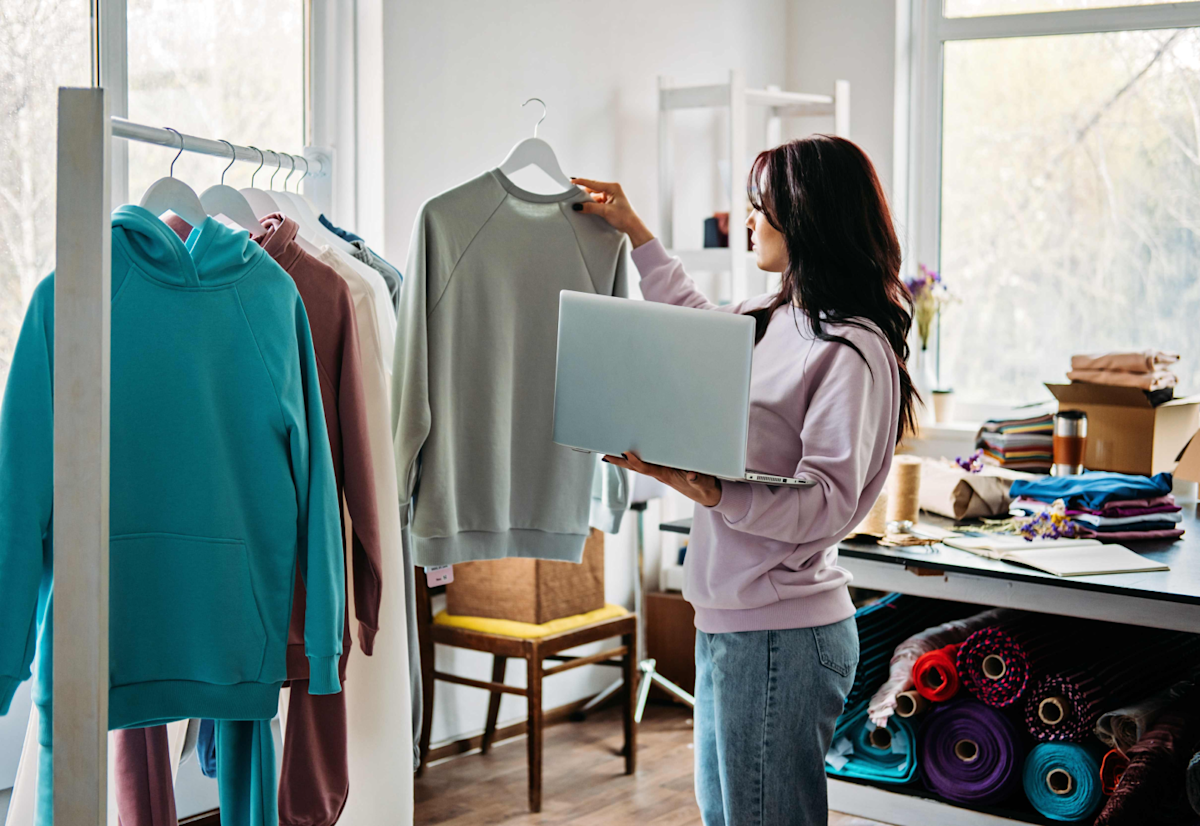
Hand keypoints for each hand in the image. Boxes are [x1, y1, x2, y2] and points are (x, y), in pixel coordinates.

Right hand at [570, 178, 655, 248]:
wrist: (633, 227)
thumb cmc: (625, 217)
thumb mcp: (606, 211)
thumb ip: (590, 207)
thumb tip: (578, 206)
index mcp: (613, 187)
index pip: (593, 183)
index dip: (582, 182)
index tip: (572, 182)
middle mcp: (612, 190)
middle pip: (593, 189)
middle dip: (584, 194)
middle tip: (574, 197)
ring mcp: (611, 197)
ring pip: (594, 196)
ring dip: (588, 201)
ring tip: (580, 205)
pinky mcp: (609, 204)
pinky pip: (597, 202)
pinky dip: (592, 205)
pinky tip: (587, 209)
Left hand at [604, 451, 721, 507]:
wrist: (706, 494)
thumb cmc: (703, 487)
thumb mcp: (703, 483)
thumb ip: (698, 479)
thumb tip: (691, 475)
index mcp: (667, 476)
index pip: (648, 468)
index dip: (636, 462)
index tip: (626, 454)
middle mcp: (660, 474)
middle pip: (636, 467)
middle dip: (621, 462)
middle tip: (605, 455)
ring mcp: (660, 473)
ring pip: (638, 466)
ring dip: (624, 461)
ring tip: (610, 454)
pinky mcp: (663, 471)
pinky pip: (645, 464)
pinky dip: (634, 460)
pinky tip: (626, 457)